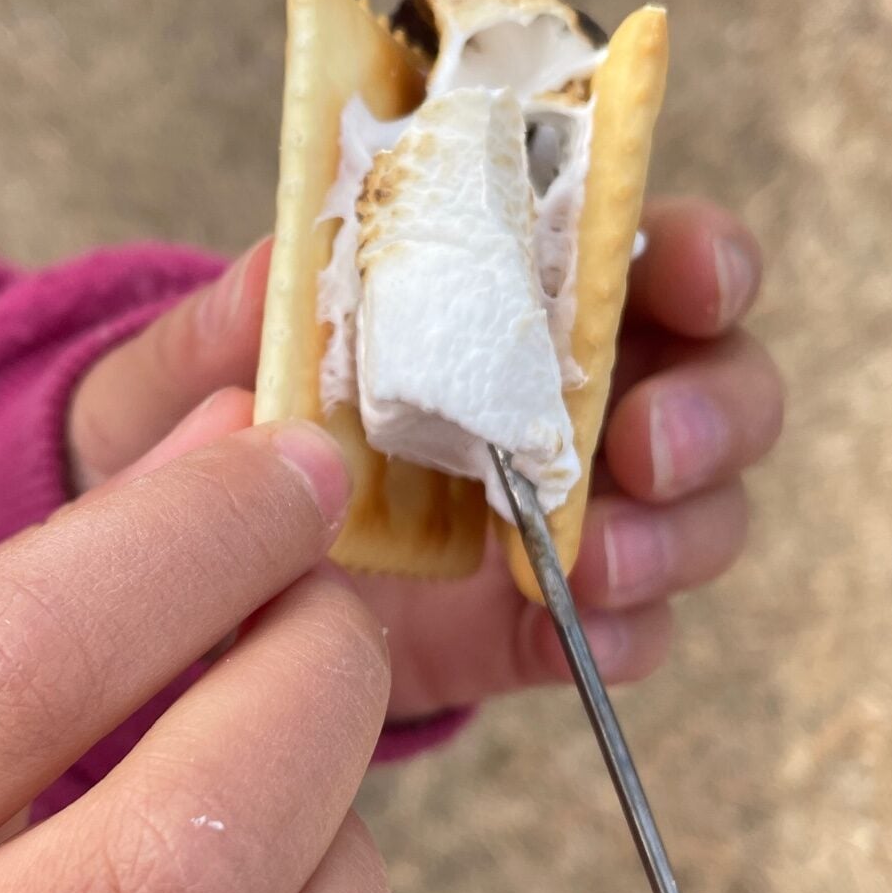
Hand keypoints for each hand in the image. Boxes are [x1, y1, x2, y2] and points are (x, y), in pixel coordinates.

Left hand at [68, 201, 783, 719]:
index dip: (698, 256)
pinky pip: (627, 634)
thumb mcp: (184, 372)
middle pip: (718, 385)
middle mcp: (563, 400)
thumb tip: (283, 256)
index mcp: (504, 299)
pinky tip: (586, 639)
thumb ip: (227, 320)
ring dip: (678, 532)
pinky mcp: (535, 627)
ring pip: (698, 515)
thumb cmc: (196, 429)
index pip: (642, 252)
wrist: (173, 581)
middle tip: (645, 444)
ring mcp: (564, 520)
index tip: (691, 279)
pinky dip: (625, 636)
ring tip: (592, 559)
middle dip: (712, 410)